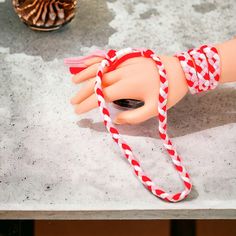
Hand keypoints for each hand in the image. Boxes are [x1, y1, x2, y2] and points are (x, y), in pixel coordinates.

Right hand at [70, 54, 188, 124]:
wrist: (182, 70)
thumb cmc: (169, 91)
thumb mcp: (155, 109)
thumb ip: (134, 117)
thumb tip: (116, 119)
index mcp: (128, 86)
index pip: (102, 95)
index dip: (88, 104)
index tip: (78, 111)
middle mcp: (123, 72)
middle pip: (97, 82)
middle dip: (83, 93)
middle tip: (73, 102)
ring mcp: (125, 63)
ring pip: (100, 68)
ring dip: (85, 75)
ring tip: (73, 81)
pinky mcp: (128, 57)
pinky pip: (108, 59)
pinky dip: (96, 62)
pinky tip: (89, 64)